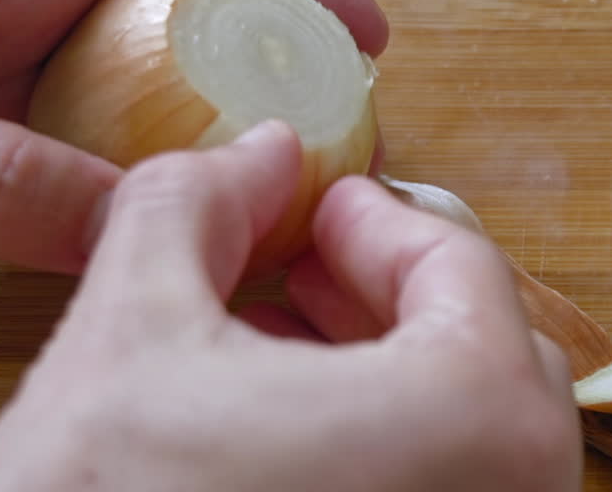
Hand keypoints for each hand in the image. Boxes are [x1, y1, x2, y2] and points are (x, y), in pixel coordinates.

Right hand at [0, 120, 580, 491]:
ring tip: (280, 336)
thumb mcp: (129, 329)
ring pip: (467, 430)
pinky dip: (384, 442)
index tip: (319, 205)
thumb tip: (255, 154)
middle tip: (302, 263)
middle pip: (482, 347)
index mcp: (473, 419)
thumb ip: (197, 203)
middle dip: (383, 290)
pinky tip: (286, 427)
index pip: (460, 268)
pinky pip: (443, 489)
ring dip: (381, 365)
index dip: (377, 221)